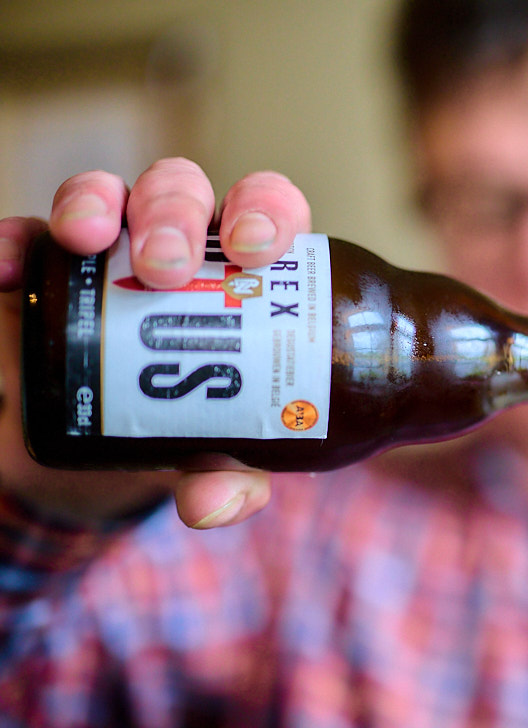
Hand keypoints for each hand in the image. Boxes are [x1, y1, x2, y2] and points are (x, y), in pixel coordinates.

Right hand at [0, 158, 310, 527]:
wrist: (111, 443)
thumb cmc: (193, 428)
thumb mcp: (217, 455)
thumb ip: (228, 476)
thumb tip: (217, 505)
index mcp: (246, 270)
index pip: (268, 211)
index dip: (265, 212)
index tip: (253, 250)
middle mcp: (182, 242)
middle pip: (183, 190)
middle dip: (174, 212)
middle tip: (164, 264)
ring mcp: (110, 248)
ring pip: (107, 193)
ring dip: (95, 201)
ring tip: (86, 237)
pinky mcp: (46, 268)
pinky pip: (26, 236)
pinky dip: (13, 241)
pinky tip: (4, 264)